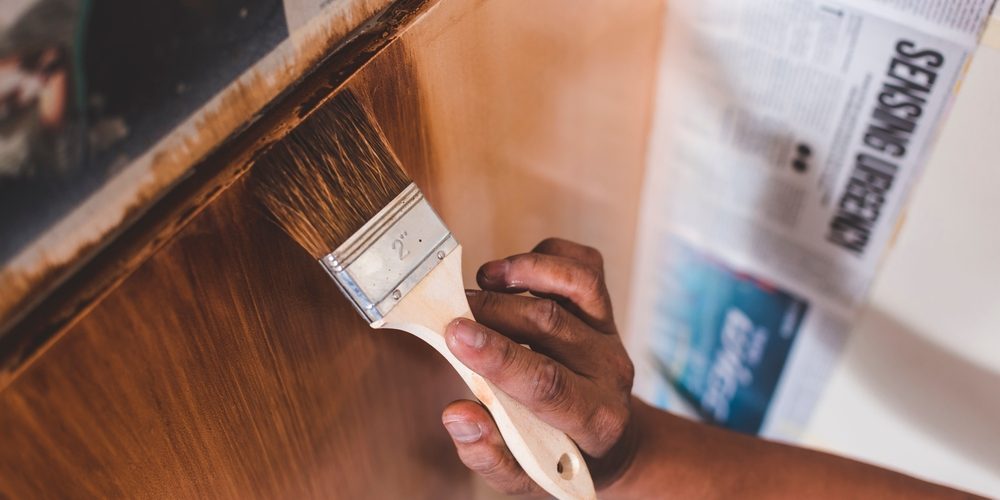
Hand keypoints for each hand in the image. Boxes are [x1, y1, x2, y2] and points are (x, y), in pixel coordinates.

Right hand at [441, 238, 637, 495]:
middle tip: (448, 314)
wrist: (608, 441)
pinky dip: (547, 255)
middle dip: (490, 313)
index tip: (454, 334)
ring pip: (576, 282)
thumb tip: (457, 414)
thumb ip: (488, 455)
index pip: (546, 381)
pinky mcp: (605, 308)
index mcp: (593, 418)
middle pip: (548, 325)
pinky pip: (585, 264)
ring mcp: (609, 334)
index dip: (498, 355)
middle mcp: (608, 370)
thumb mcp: (523, 478)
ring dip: (522, 272)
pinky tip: (511, 274)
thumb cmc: (557, 457)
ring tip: (481, 283)